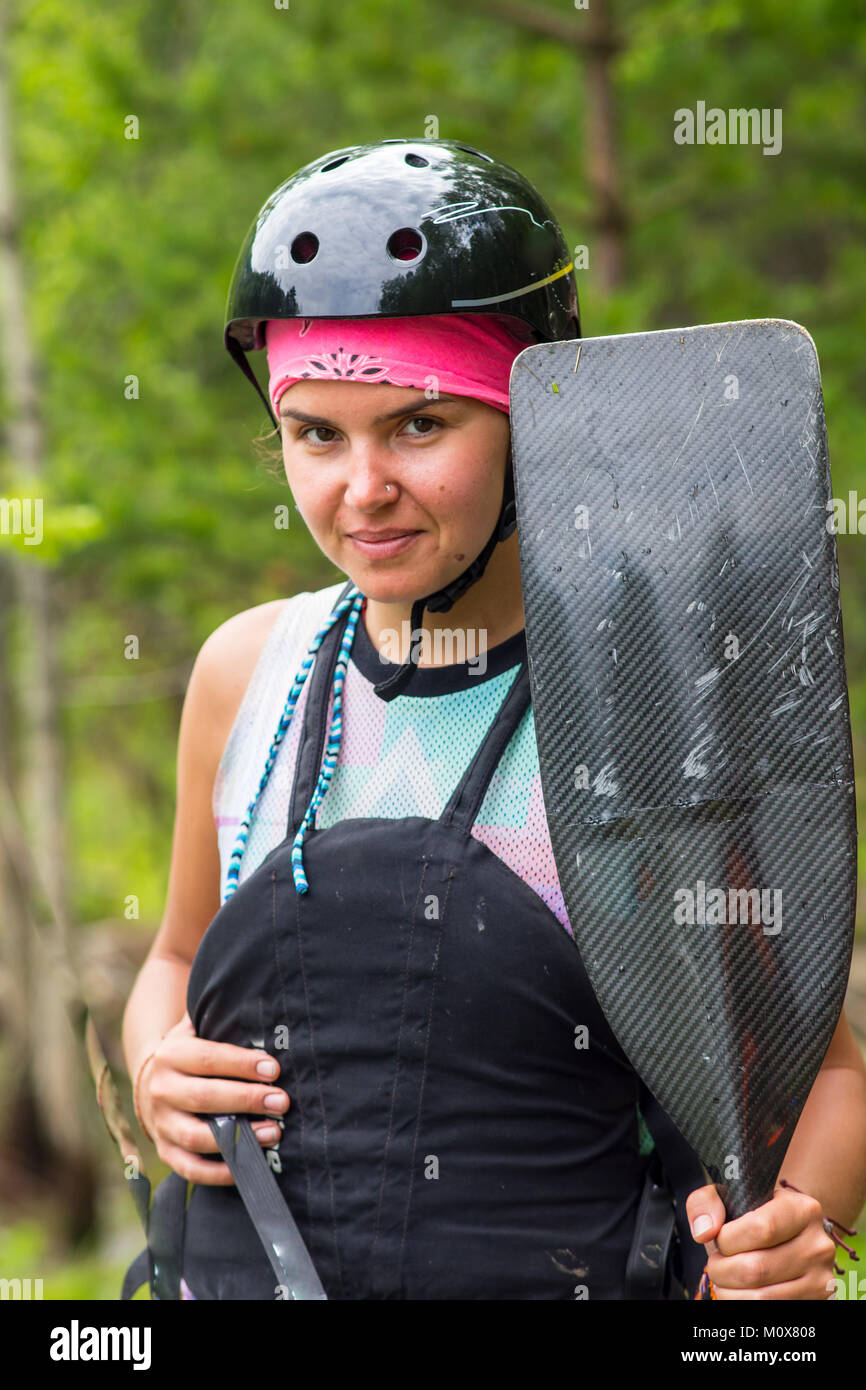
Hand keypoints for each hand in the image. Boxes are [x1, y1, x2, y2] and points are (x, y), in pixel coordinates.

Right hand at [136, 1012, 289, 1185]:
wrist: (151, 1078)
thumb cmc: (192, 1051)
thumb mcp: (198, 1027)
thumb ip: (220, 1017)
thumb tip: (263, 1002)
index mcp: (171, 1054)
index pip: (210, 1059)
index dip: (243, 1064)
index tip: (274, 1069)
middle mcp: (161, 1089)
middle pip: (206, 1098)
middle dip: (247, 1100)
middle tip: (282, 1102)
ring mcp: (161, 1123)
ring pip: (198, 1136)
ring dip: (237, 1138)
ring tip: (273, 1133)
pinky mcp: (166, 1151)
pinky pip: (191, 1168)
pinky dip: (219, 1172)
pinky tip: (249, 1163)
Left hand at [686, 1180, 836, 1299]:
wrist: (785, 1236)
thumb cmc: (753, 1216)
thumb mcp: (730, 1196)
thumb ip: (706, 1202)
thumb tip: (703, 1231)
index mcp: (802, 1209)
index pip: (761, 1228)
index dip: (728, 1239)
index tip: (719, 1238)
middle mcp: (818, 1245)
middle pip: (756, 1268)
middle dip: (722, 1269)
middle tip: (716, 1263)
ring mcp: (821, 1278)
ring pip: (761, 1297)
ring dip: (729, 1291)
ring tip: (725, 1277)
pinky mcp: (817, 1302)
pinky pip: (770, 1312)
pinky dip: (743, 1304)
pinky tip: (739, 1291)